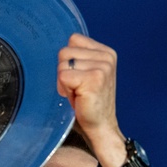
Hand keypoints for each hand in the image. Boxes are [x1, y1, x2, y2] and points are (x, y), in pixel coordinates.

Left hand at [56, 34, 124, 165]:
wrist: (101, 127)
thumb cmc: (89, 102)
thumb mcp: (87, 72)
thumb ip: (79, 57)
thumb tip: (60, 48)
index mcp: (106, 52)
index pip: (73, 39)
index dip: (69, 60)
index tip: (79, 78)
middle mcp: (107, 57)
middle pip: (64, 52)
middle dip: (65, 72)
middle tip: (78, 89)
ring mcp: (102, 67)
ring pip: (62, 65)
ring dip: (65, 82)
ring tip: (78, 94)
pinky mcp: (94, 79)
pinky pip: (63, 76)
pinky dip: (65, 90)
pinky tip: (78, 98)